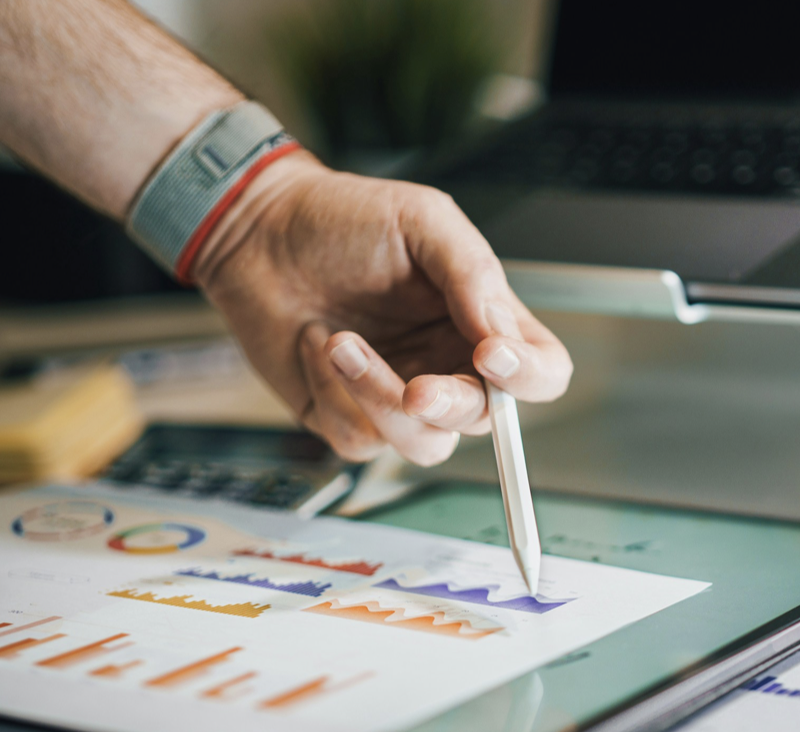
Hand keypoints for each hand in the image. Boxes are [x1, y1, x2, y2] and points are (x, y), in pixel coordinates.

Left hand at [190, 152, 571, 465]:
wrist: (258, 232)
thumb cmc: (342, 219)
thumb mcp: (421, 220)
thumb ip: (472, 272)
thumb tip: (502, 334)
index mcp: (481, 321)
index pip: (541, 371)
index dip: (529, 377)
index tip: (493, 355)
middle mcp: (448, 365)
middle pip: (487, 421)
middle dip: (450, 405)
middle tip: (418, 387)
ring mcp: (398, 396)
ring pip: (425, 444)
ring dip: (382, 399)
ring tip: (341, 343)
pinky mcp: (347, 416)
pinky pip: (360, 439)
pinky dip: (335, 395)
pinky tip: (317, 348)